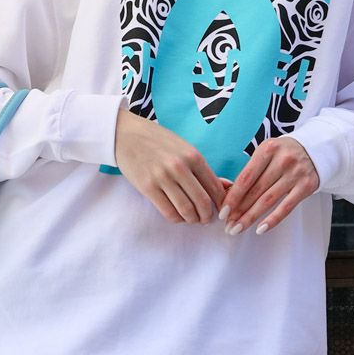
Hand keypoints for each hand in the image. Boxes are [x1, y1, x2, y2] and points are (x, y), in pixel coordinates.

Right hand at [114, 109, 227, 223]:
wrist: (127, 135)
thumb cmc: (158, 141)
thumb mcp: (184, 148)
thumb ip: (202, 168)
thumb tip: (226, 186)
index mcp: (193, 156)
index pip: (215, 187)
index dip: (221, 203)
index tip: (220, 209)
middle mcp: (180, 167)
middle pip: (203, 202)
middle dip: (208, 215)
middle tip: (207, 219)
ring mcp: (163, 177)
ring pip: (186, 210)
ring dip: (193, 219)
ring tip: (193, 219)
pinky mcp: (148, 187)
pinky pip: (168, 211)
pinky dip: (177, 219)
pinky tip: (178, 216)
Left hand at [219, 136, 318, 234]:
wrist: (317, 149)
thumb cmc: (284, 153)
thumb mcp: (267, 152)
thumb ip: (252, 170)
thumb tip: (231, 197)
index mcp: (267, 149)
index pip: (246, 178)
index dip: (233, 197)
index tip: (223, 212)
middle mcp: (282, 160)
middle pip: (255, 191)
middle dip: (239, 211)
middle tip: (228, 225)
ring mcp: (296, 174)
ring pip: (268, 201)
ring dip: (251, 217)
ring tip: (238, 229)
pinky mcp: (307, 186)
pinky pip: (286, 207)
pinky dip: (272, 220)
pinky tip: (260, 229)